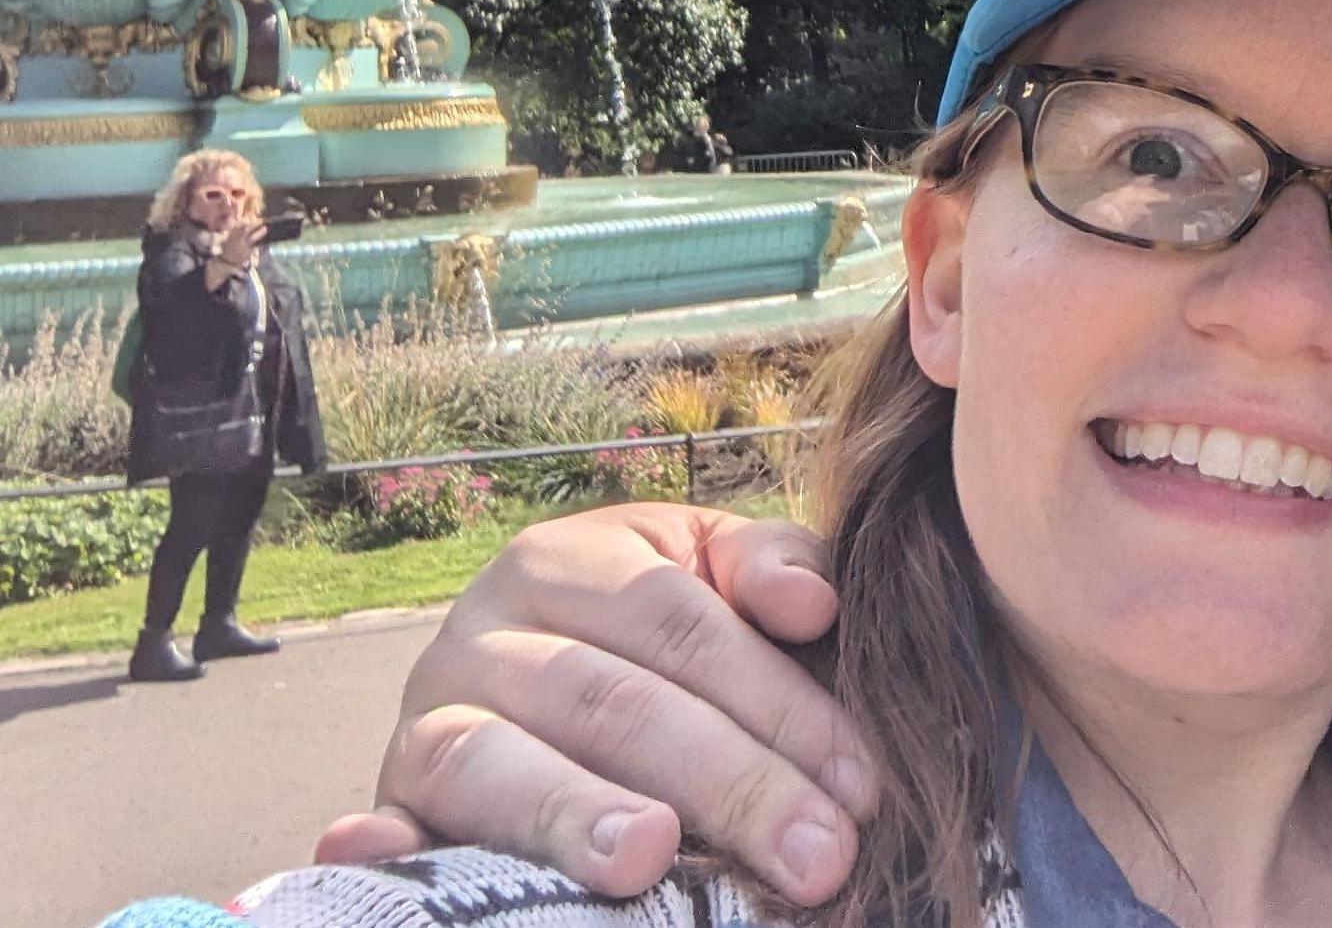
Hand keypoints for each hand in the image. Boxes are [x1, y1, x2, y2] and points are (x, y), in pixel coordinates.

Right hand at [313, 503, 872, 905]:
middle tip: (820, 858)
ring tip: (650, 858)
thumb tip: (812, 602)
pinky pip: (386, 828)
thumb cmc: (654, 634)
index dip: (781, 703)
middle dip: (731, 786)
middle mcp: (485, 628)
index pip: (687, 627)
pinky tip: (387, 859)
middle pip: (616, 702)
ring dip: (575, 814)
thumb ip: (768, 568)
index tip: (862, 785)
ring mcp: (424, 719)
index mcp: (572, 558)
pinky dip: (382, 853)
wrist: (530, 669)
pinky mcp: (387, 807)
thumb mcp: (708, 574)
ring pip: (501, 764)